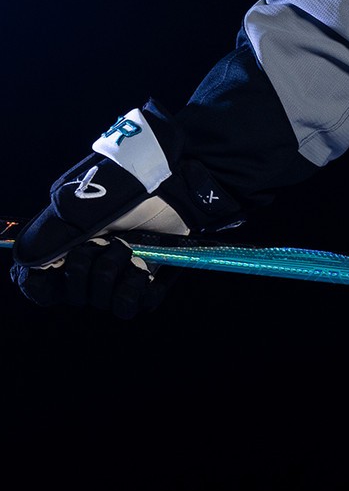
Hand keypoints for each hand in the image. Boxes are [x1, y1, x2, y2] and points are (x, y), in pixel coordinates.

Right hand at [10, 105, 240, 317]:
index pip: (40, 283)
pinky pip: (134, 306)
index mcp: (70, 240)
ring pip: (102, 302)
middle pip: (73, 295)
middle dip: (83, 273)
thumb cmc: (128, 187)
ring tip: (129, 249)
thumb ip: (49, 236)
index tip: (51, 276)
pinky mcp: (151, 276)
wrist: (178, 184)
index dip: (42, 287)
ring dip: (112, 279)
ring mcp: (123, 268)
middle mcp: (94, 258)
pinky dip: (137, 292)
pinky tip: (145, 271)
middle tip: (105, 244)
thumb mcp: (79, 205)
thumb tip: (27, 267)